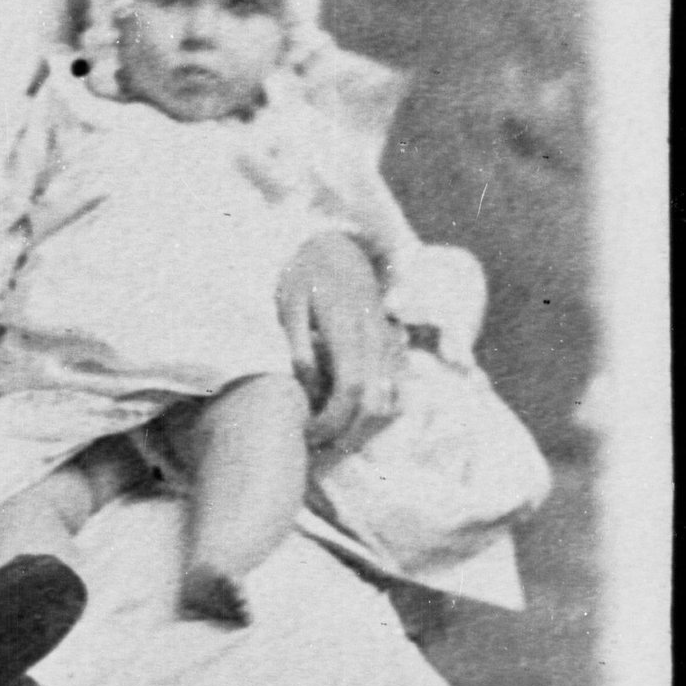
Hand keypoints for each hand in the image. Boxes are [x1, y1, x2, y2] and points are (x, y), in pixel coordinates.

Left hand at [278, 233, 404, 446]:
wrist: (337, 245)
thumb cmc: (305, 275)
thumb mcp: (289, 305)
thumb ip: (298, 348)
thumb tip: (310, 389)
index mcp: (347, 327)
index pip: (350, 389)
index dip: (331, 420)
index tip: (306, 431)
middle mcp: (376, 338)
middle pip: (374, 404)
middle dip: (346, 433)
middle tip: (314, 440)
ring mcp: (389, 343)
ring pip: (389, 401)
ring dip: (361, 426)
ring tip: (327, 431)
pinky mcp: (394, 346)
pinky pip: (396, 389)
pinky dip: (376, 410)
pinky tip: (347, 414)